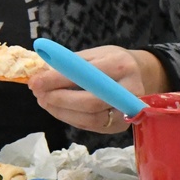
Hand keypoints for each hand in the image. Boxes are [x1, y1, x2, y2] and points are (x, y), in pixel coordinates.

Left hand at [28, 45, 165, 133]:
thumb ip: (70, 63)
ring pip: (91, 119)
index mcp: (120, 65)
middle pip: (90, 102)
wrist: (143, 75)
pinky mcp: (122, 126)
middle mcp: (128, 90)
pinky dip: (71, 118)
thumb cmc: (113, 61)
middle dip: (58, 99)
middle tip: (38, 94)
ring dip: (61, 112)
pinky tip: (57, 109)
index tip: (36, 81)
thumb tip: (40, 73)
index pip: (85, 75)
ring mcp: (128, 111)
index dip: (58, 80)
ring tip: (44, 101)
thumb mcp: (95, 53)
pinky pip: (92, 126)